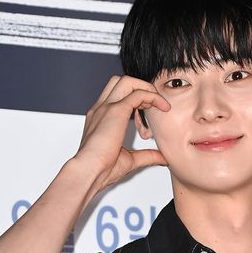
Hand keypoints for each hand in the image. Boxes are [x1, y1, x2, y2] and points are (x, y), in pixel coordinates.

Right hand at [72, 75, 170, 194]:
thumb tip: (162, 157)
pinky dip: (152, 96)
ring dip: (146, 88)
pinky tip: (162, 107)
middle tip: (154, 104)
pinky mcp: (115, 111)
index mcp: (100, 117)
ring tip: (159, 103)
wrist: (88, 171)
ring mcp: (106, 107)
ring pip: (127, 81)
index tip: (148, 111)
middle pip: (120, 81)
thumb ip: (146, 156)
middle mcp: (101, 109)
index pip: (117, 94)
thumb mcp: (129, 160)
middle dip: (141, 87)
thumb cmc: (101, 169)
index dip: (136, 98)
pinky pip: (138, 93)